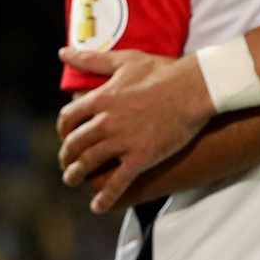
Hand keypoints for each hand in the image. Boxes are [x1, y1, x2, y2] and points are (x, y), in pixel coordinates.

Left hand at [57, 48, 213, 213]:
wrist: (196, 88)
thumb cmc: (163, 71)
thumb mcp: (125, 60)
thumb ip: (91, 59)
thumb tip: (63, 52)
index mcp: (100, 99)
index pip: (68, 119)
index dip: (63, 129)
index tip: (66, 135)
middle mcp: (106, 122)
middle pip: (75, 144)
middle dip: (67, 155)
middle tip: (67, 162)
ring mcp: (122, 141)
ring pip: (89, 164)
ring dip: (76, 175)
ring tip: (73, 180)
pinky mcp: (141, 157)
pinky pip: (117, 182)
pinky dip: (104, 197)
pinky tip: (97, 206)